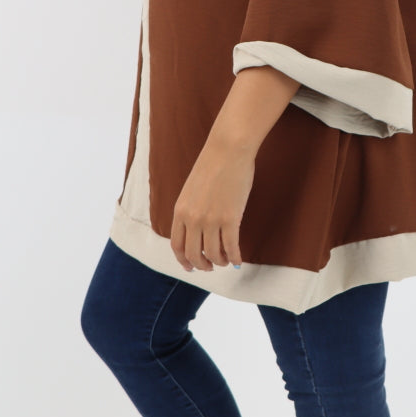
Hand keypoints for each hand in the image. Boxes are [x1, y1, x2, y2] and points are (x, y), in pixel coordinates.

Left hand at [170, 138, 253, 272]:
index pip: (177, 245)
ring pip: (213, 254)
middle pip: (193, 254)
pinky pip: (231, 247)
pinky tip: (238, 260)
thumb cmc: (213, 164)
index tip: (190, 266)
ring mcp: (211, 220)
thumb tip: (199, 229)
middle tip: (211, 267)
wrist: (228, 150)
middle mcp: (192, 218)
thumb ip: (191, 209)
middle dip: (202, 265)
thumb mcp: (192, 189)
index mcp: (180, 210)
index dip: (183, 260)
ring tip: (226, 261)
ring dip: (220, 262)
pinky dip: (235, 257)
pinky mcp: (230, 218)